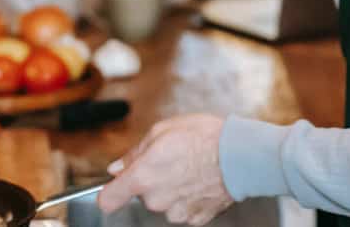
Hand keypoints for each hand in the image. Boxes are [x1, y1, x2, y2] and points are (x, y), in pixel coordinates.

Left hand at [98, 114, 232, 224]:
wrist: (241, 155)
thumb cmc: (204, 138)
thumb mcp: (162, 131)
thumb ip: (134, 153)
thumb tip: (117, 167)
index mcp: (143, 177)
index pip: (107, 200)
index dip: (108, 193)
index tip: (113, 187)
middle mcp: (157, 200)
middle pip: (142, 195)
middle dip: (150, 179)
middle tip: (170, 160)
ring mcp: (177, 213)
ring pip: (164, 202)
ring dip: (171, 189)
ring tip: (189, 168)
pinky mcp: (196, 219)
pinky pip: (183, 208)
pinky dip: (188, 197)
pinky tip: (200, 180)